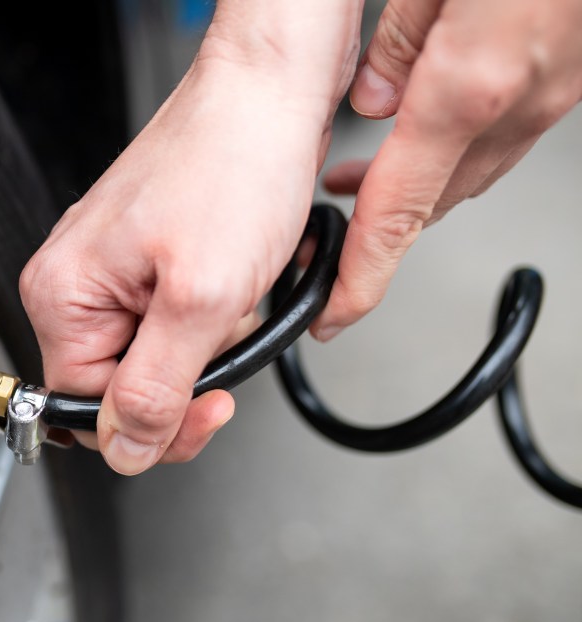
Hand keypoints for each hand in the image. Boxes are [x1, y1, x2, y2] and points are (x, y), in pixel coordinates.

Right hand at [20, 6, 360, 474]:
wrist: (268, 96)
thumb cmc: (233, 165)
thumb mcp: (200, 299)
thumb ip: (155, 390)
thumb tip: (124, 450)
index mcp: (63, 296)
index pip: (84, 411)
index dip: (151, 425)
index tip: (208, 405)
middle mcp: (74, 284)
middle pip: (118, 389)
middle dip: (184, 380)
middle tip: (225, 340)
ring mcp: (109, 272)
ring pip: (152, 359)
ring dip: (204, 345)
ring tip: (232, 292)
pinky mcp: (145, 260)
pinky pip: (170, 323)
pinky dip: (210, 318)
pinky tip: (232, 281)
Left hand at [313, 0, 581, 340]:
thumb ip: (399, 42)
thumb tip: (372, 102)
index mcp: (471, 83)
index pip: (397, 210)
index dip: (361, 275)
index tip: (334, 315)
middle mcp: (522, 101)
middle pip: (433, 198)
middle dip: (378, 225)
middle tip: (328, 229)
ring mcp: (557, 91)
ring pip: (470, 167)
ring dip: (414, 181)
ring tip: (358, 178)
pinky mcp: (574, 74)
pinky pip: (505, 129)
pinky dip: (456, 143)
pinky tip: (432, 123)